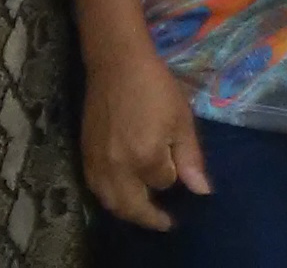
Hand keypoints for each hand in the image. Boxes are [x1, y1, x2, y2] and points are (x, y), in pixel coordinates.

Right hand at [83, 44, 208, 231]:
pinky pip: (95, 189)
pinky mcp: (84, 154)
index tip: (177, 165)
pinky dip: (108, 198)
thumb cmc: (156, 87)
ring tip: (143, 213)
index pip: (164, 183)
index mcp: (146, 157)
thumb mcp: (182, 119)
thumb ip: (190, 158)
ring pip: (110, 203)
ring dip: (128, 213)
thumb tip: (201, 191)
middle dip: (150, 217)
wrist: (117, 63)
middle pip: (132, 207)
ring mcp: (98, 163)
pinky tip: (119, 195)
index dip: (173, 175)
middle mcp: (118, 167)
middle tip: (165, 223)